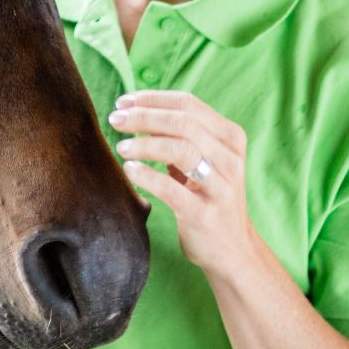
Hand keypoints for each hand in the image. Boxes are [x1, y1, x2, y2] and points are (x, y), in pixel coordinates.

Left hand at [108, 90, 254, 278]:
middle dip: (143, 117)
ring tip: (122, 147)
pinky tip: (130, 170)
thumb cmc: (210, 196)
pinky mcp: (204, 214)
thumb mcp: (204, 160)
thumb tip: (136, 111)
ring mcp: (220, 187)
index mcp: (230, 137)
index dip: (152, 99)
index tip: (123, 102)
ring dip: (144, 144)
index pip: (188, 104)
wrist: (232, 249)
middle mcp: (230, 159)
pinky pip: (170, 188)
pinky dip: (145, 175)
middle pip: (182, 122)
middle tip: (116, 120)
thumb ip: (181, 136)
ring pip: (180, 149)